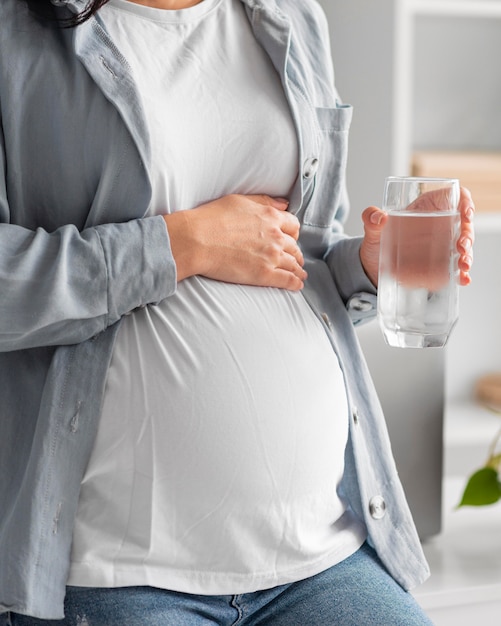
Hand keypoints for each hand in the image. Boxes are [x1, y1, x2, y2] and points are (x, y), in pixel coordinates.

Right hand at [164, 194, 306, 289]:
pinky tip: (297, 285)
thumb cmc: (212, 219)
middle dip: (295, 252)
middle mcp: (275, 236)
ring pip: (293, 263)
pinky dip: (295, 283)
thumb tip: (283, 204)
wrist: (197, 240)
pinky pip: (287, 280)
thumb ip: (264, 202)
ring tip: (299, 274)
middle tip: (294, 257)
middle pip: (295, 246)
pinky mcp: (264, 274)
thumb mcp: (239, 201)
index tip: (291, 238)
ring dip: (298, 268)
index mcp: (270, 216)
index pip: (293, 225)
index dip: (293, 232)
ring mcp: (271, 256)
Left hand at [360, 186, 474, 286]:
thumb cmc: (377, 241)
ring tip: (462, 265)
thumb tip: (378, 217)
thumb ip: (371, 218)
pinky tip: (463, 279)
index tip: (465, 213)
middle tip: (461, 246)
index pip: (455, 197)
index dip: (465, 202)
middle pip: (464, 225)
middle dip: (468, 235)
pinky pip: (456, 268)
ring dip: (467, 256)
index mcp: (428, 208)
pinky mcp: (440, 265)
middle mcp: (439, 226)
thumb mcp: (372, 229)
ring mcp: (442, 246)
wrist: (373, 267)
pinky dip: (462, 274)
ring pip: (463, 247)